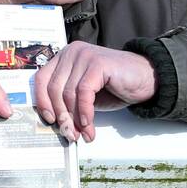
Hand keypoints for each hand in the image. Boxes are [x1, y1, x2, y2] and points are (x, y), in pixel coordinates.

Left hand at [32, 41, 155, 142]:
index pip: (41, 79)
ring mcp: (84, 55)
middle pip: (53, 88)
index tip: (49, 121)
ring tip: (83, 134)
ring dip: (75, 119)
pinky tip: (89, 125)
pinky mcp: (98, 63)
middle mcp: (71, 52)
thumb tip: (56, 123)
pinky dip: (85, 112)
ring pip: (68, 93)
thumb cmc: (114, 87)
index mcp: (64, 58)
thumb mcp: (84, 95)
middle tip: (70, 134)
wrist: (145, 79)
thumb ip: (69, 102)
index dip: (42, 102)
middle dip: (62, 116)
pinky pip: (84, 92)